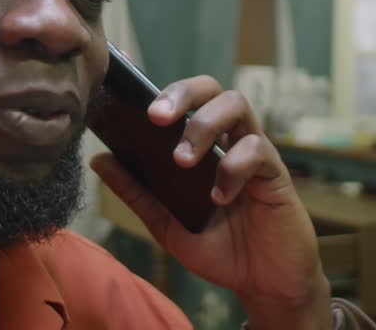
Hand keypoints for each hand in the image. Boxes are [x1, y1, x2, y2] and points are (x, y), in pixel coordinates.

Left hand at [89, 75, 330, 329]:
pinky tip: (219, 198)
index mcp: (206, 146)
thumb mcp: (167, 223)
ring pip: (237, 106)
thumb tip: (99, 160)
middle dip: (183, 94)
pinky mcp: (276, 174)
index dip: (163, 91)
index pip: (187, 99)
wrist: (264, 286)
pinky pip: (257, 150)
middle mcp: (231, 141)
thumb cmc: (222, 251)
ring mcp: (256, 153)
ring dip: (204, 126)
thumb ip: (137, 191)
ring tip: (182, 160)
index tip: (134, 98)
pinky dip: (231, 169)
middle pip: (213, 89)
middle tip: (156, 118)